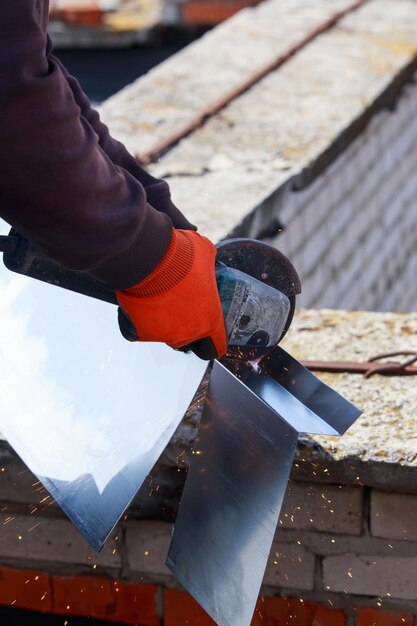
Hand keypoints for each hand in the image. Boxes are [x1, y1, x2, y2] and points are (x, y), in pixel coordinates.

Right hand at [116, 230, 226, 359]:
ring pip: (165, 331)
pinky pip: (139, 329)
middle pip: (189, 335)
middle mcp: (187, 333)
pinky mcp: (140, 332)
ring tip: (158, 296)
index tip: (211, 334)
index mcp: (208, 320)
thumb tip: (206, 256)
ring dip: (163, 318)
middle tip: (179, 301)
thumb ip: (208, 261)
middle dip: (186, 320)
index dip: (215, 339)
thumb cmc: (179, 257)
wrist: (148, 259)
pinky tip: (140, 303)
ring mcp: (163, 335)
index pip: (217, 344)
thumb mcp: (205, 252)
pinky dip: (139, 319)